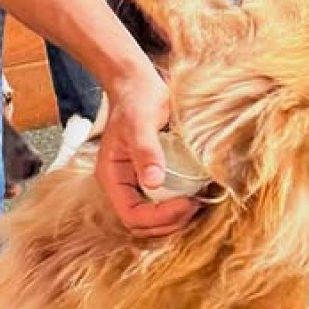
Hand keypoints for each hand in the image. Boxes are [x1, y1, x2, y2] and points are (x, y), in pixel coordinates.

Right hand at [96, 65, 197, 234]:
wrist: (137, 82)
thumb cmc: (136, 98)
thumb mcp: (141, 122)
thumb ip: (146, 151)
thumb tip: (153, 181)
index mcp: (112, 177)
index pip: (132, 216)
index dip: (160, 217)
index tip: (187, 202)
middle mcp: (122, 185)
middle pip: (141, 225)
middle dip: (169, 223)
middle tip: (195, 206)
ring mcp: (135, 183)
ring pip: (152, 220)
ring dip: (174, 219)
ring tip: (197, 203)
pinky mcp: (149, 178)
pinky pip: (161, 204)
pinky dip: (177, 207)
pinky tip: (194, 195)